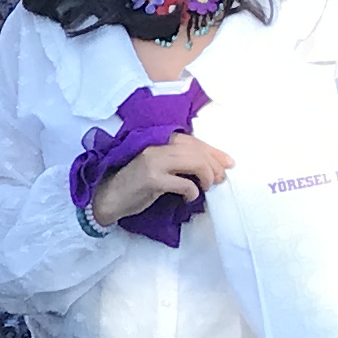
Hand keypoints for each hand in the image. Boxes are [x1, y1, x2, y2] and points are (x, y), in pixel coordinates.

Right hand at [90, 132, 227, 226]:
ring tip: (207, 186)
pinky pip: (183, 183)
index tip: (228, 163)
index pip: (194, 141)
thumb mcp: (159, 166)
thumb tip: (212, 166)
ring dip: (206, 175)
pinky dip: (192, 191)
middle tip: (220, 179)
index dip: (214, 151)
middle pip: (197, 150)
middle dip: (214, 165)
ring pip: (193, 161)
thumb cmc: (136, 183)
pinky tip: (190, 197)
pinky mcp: (151, 179)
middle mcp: (157, 146)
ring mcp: (153, 162)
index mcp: (159, 141)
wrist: (108, 196)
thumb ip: (179, 162)